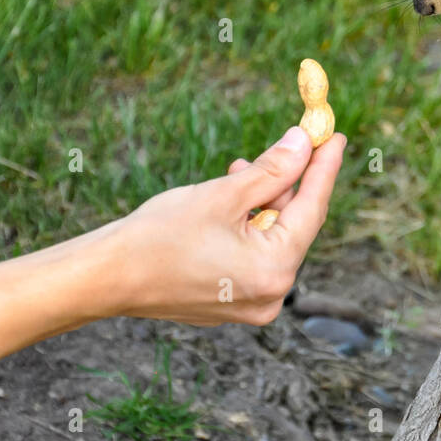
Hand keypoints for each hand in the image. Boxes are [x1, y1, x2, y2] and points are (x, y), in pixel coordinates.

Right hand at [110, 127, 345, 325]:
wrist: (105, 277)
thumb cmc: (159, 235)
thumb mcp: (224, 194)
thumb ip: (272, 170)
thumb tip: (305, 143)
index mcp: (274, 271)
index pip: (312, 209)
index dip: (324, 168)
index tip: (335, 136)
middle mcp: (271, 296)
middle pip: (294, 226)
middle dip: (290, 183)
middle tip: (294, 144)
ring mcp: (252, 304)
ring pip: (273, 240)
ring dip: (264, 203)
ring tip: (242, 169)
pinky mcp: (232, 303)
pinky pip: (254, 256)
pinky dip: (249, 227)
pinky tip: (234, 200)